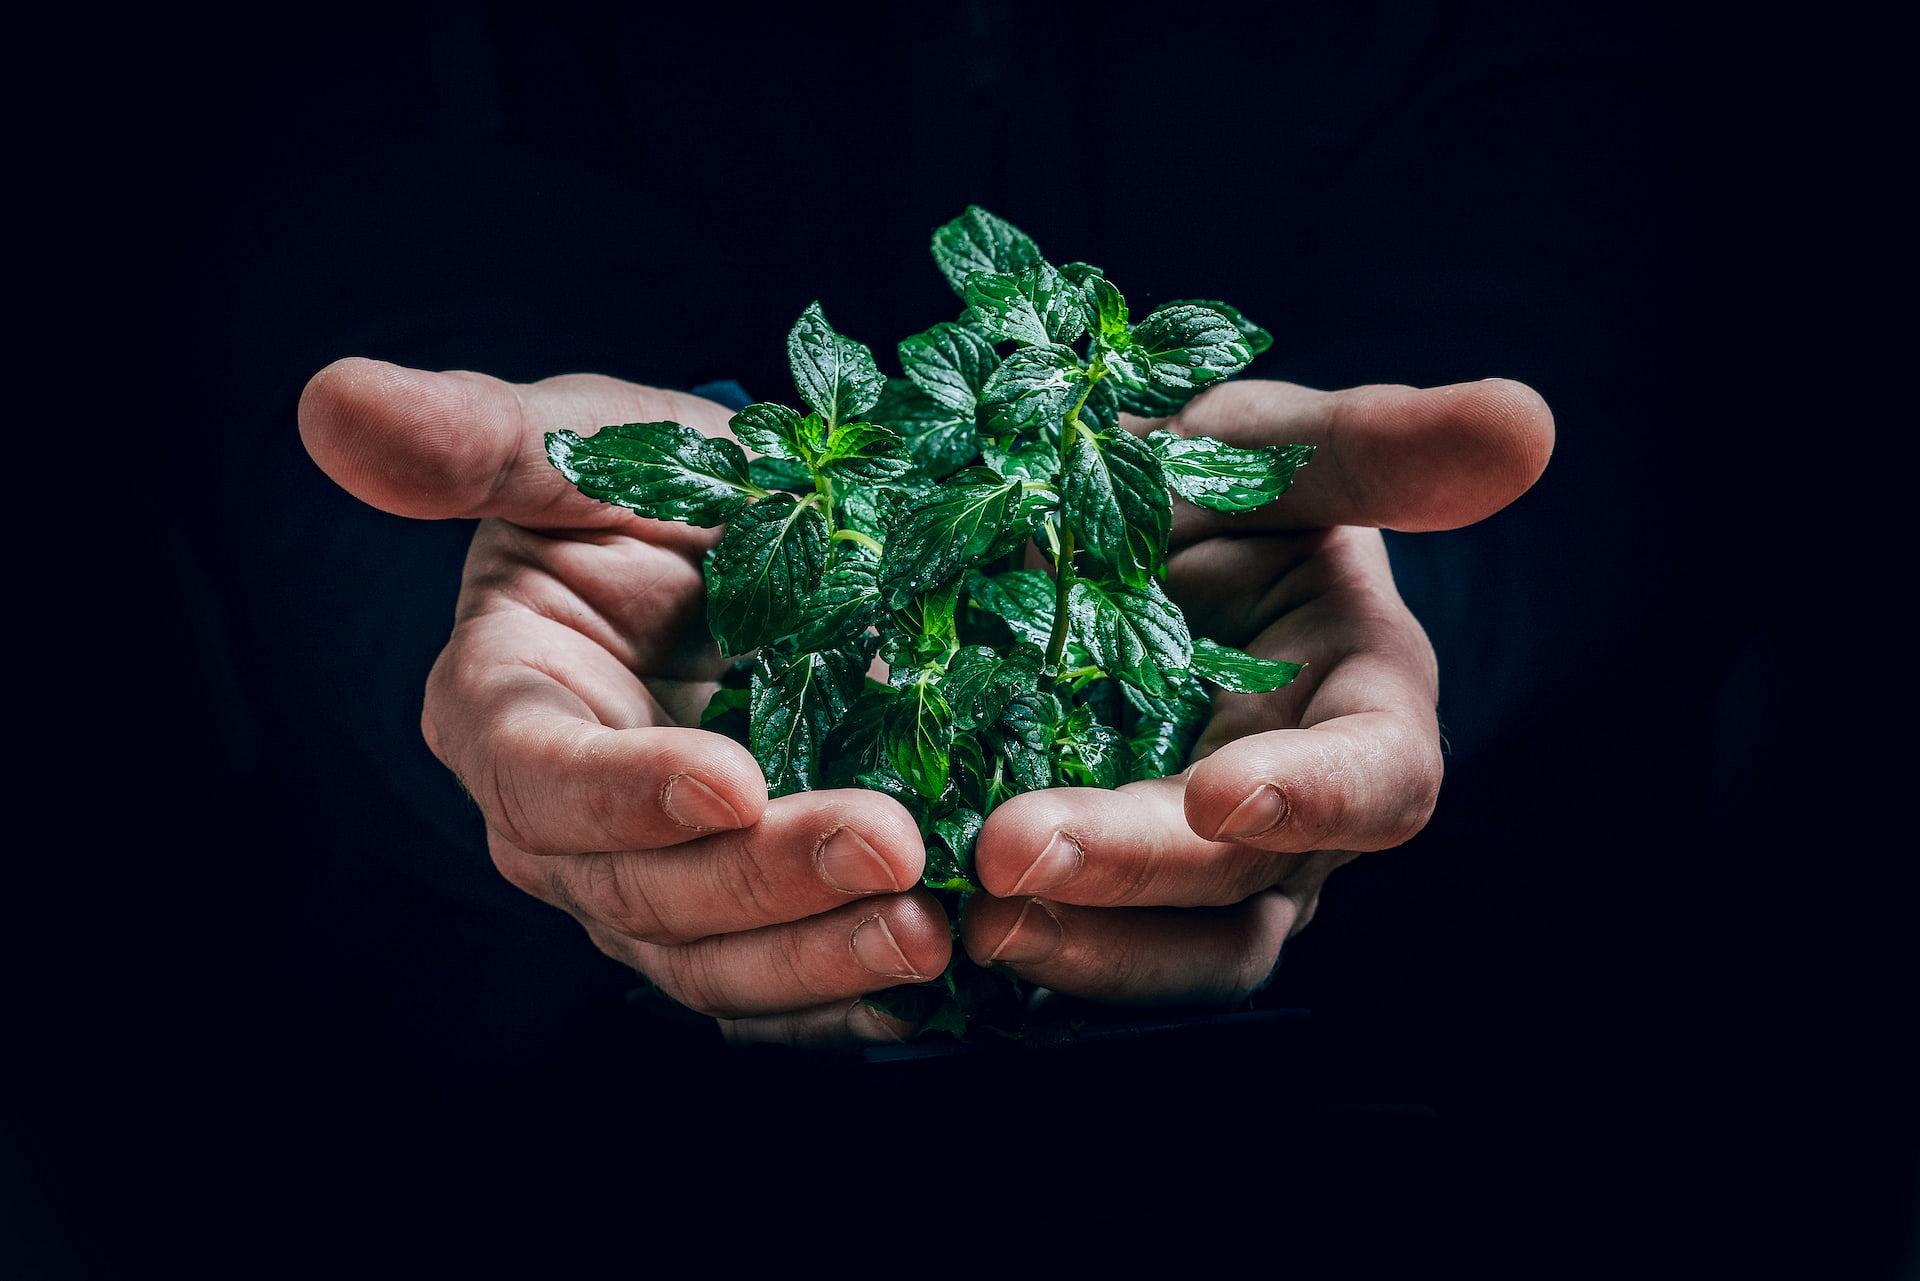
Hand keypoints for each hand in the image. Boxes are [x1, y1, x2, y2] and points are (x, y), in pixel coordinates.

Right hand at [299, 359, 949, 1047]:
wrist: (740, 534)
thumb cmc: (647, 479)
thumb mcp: (579, 441)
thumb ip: (475, 437)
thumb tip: (332, 402)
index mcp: (500, 707)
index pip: (540, 777)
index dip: (625, 791)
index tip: (732, 777)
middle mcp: (561, 819)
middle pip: (639, 889)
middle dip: (763, 880)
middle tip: (890, 849)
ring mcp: (647, 877)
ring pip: (708, 957)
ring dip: (817, 955)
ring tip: (926, 929)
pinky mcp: (729, 914)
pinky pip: (772, 983)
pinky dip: (842, 994)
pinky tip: (921, 983)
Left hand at [961, 378, 1553, 1005]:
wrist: (1103, 525)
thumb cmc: (1213, 482)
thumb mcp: (1274, 445)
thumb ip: (1378, 448)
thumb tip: (1526, 421)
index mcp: (1362, 708)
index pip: (1376, 781)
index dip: (1310, 799)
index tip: (1219, 794)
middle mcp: (1290, 812)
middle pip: (1243, 886)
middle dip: (1132, 874)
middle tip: (1008, 852)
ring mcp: (1197, 865)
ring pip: (1168, 949)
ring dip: (1075, 945)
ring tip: (964, 913)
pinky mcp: (1103, 884)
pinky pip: (1075, 937)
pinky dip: (1015, 930)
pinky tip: (923, 911)